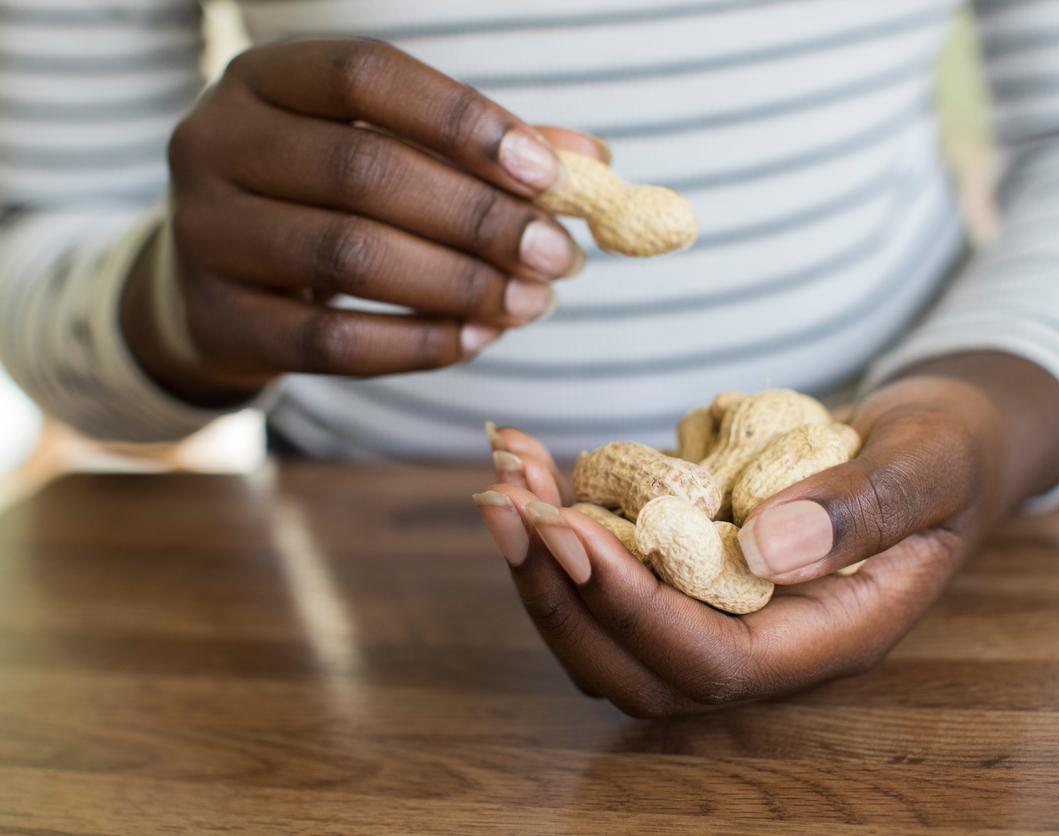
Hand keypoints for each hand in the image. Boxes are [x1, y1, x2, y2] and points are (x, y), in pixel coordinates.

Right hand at [124, 39, 600, 404]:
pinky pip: (332, 342)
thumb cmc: (324, 201)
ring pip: (348, 256)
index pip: (367, 76)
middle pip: (364, 170)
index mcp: (264, 78)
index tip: (549, 174)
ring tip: (533, 302)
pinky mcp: (218, 322)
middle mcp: (217, 143)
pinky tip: (477, 339)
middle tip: (560, 256)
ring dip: (460, 285)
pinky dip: (418, 343)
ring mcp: (205, 235)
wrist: (216, 286)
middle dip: (480, 218)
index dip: (463, 120)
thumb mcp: (386, 153)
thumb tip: (591, 160)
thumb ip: (478, 151)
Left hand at [475, 352, 1058, 715]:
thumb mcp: (929, 468)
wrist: (941, 441)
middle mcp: (769, 644)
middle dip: (560, 591)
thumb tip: (766, 548)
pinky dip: (565, 528)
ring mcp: (727, 612)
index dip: (634, 608)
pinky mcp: (696, 573)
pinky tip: (539, 466)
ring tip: (507, 477)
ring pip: (610, 632)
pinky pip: (615, 576)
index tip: (571, 532)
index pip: (715, 662)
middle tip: (506, 503)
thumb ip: (863, 512)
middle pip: (638, 667)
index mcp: (831, 638)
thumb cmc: (947, 453)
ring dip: (544, 562)